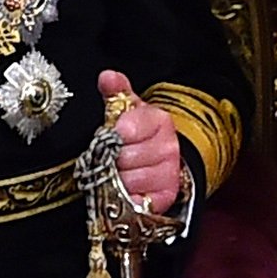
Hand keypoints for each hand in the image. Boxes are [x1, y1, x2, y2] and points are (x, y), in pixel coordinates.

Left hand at [95, 71, 185, 213]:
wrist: (160, 162)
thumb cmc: (139, 135)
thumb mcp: (128, 109)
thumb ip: (116, 91)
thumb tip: (107, 76)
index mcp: (160, 121)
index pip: (127, 129)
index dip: (114, 134)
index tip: (113, 134)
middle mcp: (169, 147)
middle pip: (125, 157)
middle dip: (112, 158)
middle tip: (112, 157)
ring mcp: (168, 173)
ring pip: (128, 180)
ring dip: (116, 179)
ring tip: (117, 173)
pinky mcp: (165, 198)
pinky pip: (137, 200)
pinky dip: (126, 198)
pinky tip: (125, 189)